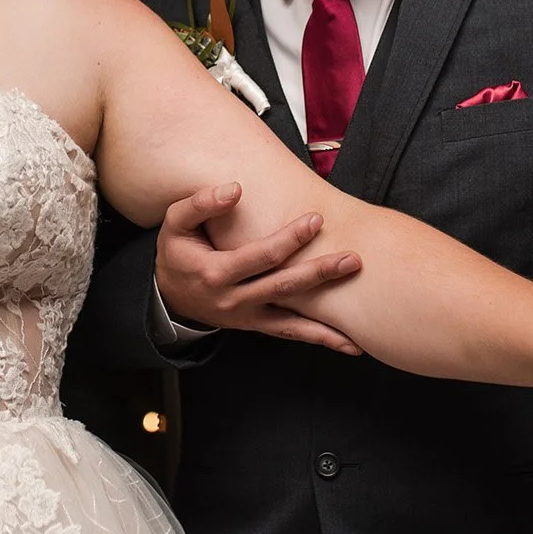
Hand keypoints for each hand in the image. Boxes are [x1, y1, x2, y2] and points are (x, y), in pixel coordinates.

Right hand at [153, 182, 363, 353]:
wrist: (168, 296)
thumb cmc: (176, 253)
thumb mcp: (175, 224)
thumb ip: (201, 204)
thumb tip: (235, 189)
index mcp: (216, 273)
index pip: (262, 256)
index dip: (290, 238)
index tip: (316, 220)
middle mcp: (234, 301)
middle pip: (284, 287)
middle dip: (320, 273)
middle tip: (352, 258)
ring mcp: (247, 317)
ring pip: (293, 319)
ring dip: (329, 313)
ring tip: (364, 307)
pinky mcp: (257, 324)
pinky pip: (292, 333)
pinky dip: (322, 338)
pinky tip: (352, 344)